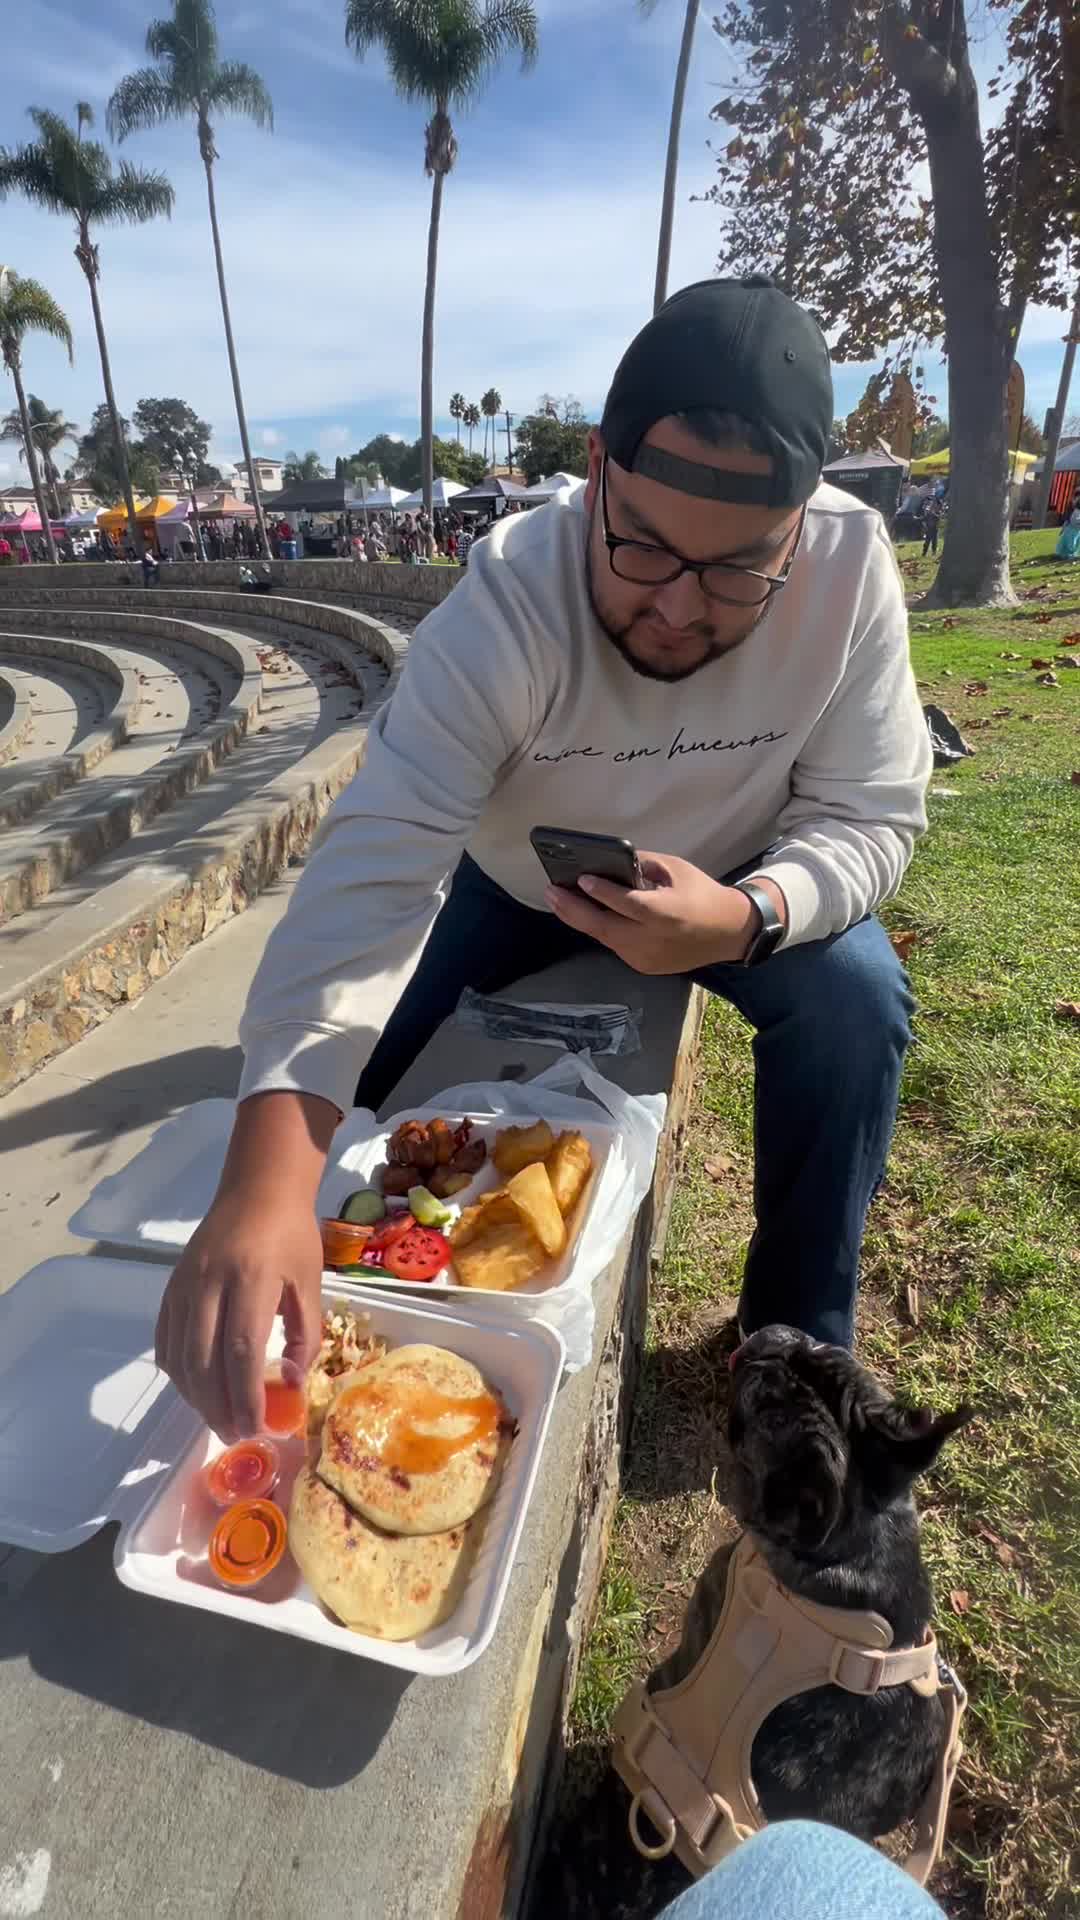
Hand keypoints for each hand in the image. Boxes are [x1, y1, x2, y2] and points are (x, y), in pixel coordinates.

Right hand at [155, 1189, 323, 1441]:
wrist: (257, 1190)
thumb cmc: (291, 1235)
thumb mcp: (310, 1283)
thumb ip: (305, 1335)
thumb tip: (291, 1385)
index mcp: (251, 1279)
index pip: (242, 1350)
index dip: (246, 1395)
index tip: (257, 1426)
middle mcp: (210, 1283)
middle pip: (204, 1361)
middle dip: (218, 1406)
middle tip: (236, 1433)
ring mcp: (184, 1285)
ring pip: (180, 1356)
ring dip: (197, 1397)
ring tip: (219, 1418)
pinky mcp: (171, 1287)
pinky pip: (166, 1340)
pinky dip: (178, 1372)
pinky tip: (196, 1389)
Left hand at [546, 853, 785, 973]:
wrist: (728, 933)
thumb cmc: (702, 894)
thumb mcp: (676, 870)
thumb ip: (642, 866)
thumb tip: (610, 863)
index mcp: (667, 914)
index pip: (629, 904)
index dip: (603, 893)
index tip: (580, 880)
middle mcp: (654, 940)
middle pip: (605, 927)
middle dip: (573, 910)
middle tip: (551, 892)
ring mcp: (647, 958)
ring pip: (605, 938)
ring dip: (580, 919)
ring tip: (559, 901)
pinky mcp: (644, 966)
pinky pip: (615, 945)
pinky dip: (601, 929)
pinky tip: (585, 914)